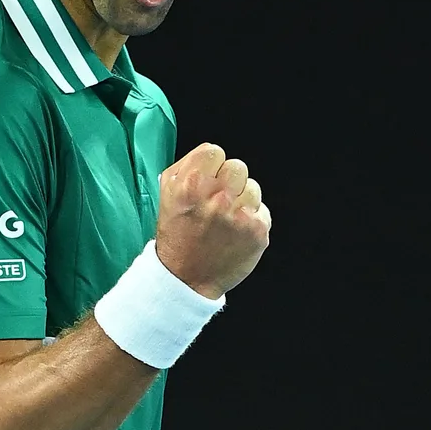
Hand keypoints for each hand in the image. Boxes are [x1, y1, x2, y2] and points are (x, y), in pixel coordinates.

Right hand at [154, 142, 271, 298]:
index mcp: (190, 185)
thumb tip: (211, 153)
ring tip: (226, 219)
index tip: (206, 183)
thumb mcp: (167, 194)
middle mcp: (216, 198)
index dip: (211, 167)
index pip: (214, 151)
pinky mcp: (257, 232)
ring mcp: (239, 216)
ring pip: (253, 188)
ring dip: (242, 201)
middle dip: (229, 181)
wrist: (186, 278)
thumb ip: (187, 166)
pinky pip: (263, 210)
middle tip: (218, 201)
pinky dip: (251, 220)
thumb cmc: (177, 233)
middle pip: (237, 166)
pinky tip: (236, 233)